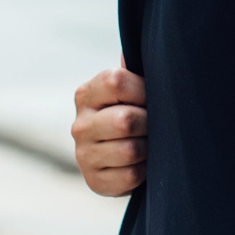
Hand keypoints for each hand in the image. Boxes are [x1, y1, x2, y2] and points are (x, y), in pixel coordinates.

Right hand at [71, 63, 147, 196]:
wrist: (124, 157)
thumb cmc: (134, 112)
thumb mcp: (133, 89)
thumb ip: (133, 71)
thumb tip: (129, 52)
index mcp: (87, 94)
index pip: (117, 81)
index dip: (144, 89)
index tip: (152, 97)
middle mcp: (80, 124)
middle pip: (126, 120)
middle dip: (150, 123)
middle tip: (155, 125)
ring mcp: (83, 155)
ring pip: (131, 150)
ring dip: (150, 148)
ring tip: (150, 144)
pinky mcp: (94, 181)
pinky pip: (131, 176)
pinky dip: (145, 171)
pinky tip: (143, 164)